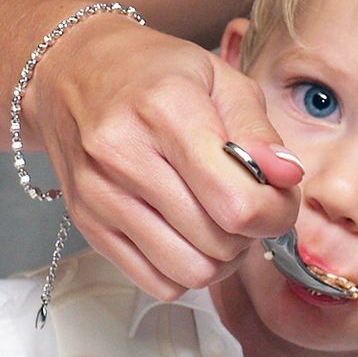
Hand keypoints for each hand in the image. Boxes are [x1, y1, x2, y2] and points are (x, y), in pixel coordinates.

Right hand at [23, 18, 301, 297]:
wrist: (70, 74)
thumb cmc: (154, 74)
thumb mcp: (219, 78)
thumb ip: (259, 132)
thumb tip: (287, 178)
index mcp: (167, 109)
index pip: (238, 201)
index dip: (275, 211)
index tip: (276, 196)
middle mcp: (124, 155)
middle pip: (219, 241)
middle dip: (251, 232)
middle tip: (248, 202)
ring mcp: (101, 196)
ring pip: (191, 271)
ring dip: (222, 258)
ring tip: (220, 221)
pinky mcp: (88, 226)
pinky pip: (158, 282)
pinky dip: (187, 271)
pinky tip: (190, 236)